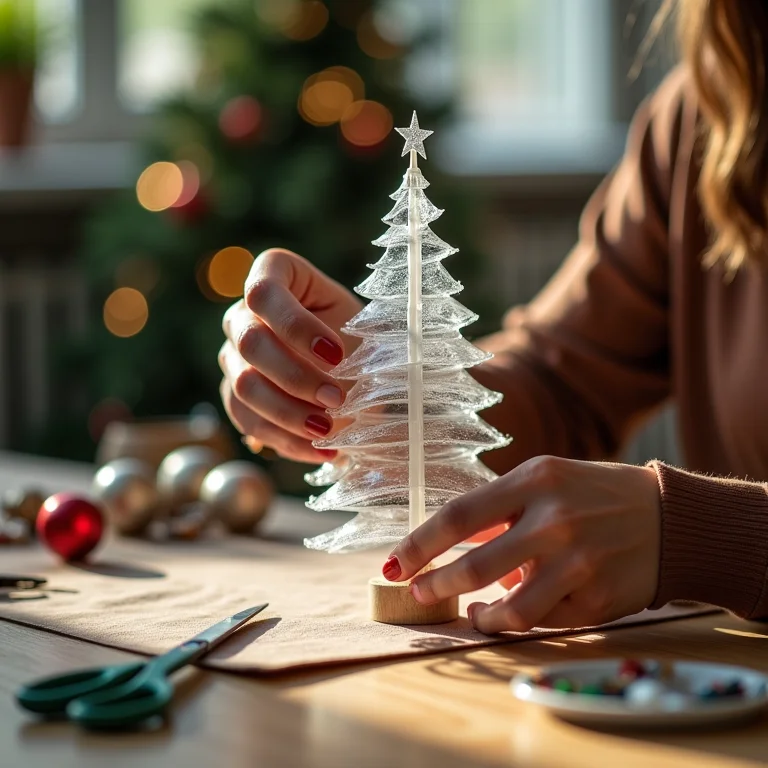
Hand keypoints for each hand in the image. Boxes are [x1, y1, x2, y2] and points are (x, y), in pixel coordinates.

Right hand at [219, 248, 361, 462]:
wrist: (351, 367)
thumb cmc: (356, 335)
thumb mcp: (362, 324)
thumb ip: (353, 338)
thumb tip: (342, 377)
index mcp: (272, 275)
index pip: (264, 294)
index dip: (296, 326)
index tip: (336, 355)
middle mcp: (242, 313)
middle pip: (250, 343)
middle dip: (296, 377)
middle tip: (337, 400)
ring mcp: (232, 355)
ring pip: (244, 386)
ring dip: (289, 414)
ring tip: (329, 431)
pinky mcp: (234, 394)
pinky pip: (247, 420)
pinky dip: (285, 439)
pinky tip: (319, 448)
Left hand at [384, 456, 660, 633]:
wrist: (668, 516)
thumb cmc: (593, 493)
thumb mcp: (546, 480)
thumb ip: (499, 508)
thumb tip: (447, 541)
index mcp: (535, 480)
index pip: (459, 515)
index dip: (419, 544)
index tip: (393, 565)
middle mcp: (555, 520)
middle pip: (475, 566)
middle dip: (436, 585)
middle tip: (418, 593)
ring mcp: (578, 563)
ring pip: (510, 608)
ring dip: (479, 616)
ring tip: (471, 612)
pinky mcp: (597, 599)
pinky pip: (543, 620)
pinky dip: (519, 620)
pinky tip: (512, 612)